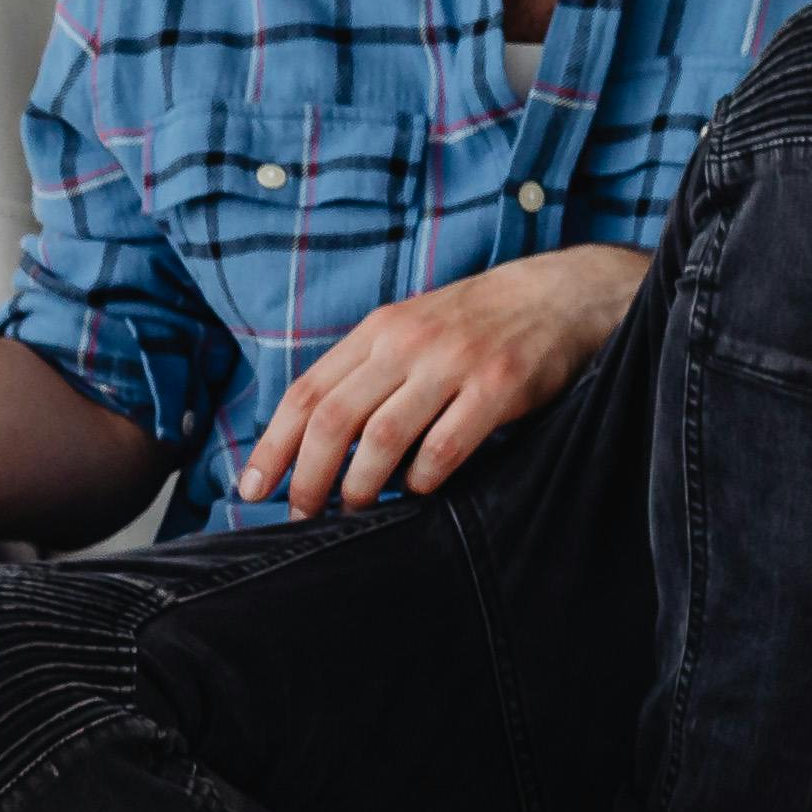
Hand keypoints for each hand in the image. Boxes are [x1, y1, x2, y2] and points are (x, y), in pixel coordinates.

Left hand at [237, 243, 647, 516]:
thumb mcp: (410, 332)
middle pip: (333, 420)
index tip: (251, 489)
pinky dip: (422, 479)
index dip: (272, 446)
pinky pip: (444, 446)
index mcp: (377, 331)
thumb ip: (366, 376)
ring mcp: (452, 363)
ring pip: (382, 438)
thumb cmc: (476, 326)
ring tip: (353, 513)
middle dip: (308, 478)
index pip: (306, 393)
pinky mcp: (498, 386)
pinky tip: (419, 492)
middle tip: (300, 516)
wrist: (560, 295)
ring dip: (360, 487)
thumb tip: (312, 442)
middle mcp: (407, 343)